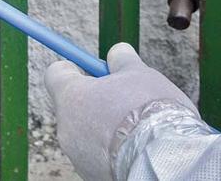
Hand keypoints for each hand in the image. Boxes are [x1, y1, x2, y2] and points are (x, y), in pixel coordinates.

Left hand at [44, 43, 198, 179]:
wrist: (164, 162)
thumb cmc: (150, 112)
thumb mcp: (140, 74)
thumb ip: (122, 60)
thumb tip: (116, 52)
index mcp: (71, 97)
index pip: (55, 75)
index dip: (73, 68)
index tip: (90, 69)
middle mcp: (65, 128)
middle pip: (74, 106)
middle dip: (96, 102)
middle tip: (126, 100)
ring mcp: (77, 156)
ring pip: (87, 133)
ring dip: (106, 129)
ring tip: (138, 129)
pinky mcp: (91, 176)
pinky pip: (99, 156)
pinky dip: (114, 151)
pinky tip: (138, 149)